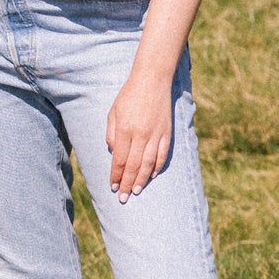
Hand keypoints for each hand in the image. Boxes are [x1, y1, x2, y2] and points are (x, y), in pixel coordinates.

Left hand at [105, 69, 173, 201]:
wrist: (152, 80)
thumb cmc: (128, 95)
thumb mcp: (113, 112)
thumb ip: (111, 134)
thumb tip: (114, 154)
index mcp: (125, 129)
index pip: (120, 159)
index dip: (116, 175)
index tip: (113, 187)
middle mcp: (141, 135)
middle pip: (134, 166)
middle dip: (128, 184)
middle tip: (123, 198)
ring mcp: (156, 134)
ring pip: (149, 164)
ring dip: (142, 180)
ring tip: (136, 192)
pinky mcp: (167, 133)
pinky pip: (162, 155)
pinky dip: (157, 167)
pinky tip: (152, 176)